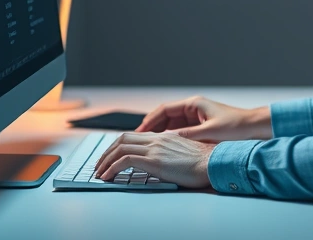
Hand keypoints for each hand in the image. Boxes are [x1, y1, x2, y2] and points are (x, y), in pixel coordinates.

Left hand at [92, 132, 214, 187]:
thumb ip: (169, 152)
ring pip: (120, 148)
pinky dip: (112, 168)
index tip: (110, 157)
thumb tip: (161, 161)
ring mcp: (154, 149)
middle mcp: (156, 139)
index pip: (133, 136)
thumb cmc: (203, 162)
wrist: (213, 163)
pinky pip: (125, 161)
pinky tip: (107, 177)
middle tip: (100, 164)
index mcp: (163, 137)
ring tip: (99, 172)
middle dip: (107, 152)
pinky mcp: (154, 161)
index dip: (118, 145)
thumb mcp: (183, 153)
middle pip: (122, 139)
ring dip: (105, 160)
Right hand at [135, 95, 271, 141]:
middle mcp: (193, 109)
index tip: (137, 132)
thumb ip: (186, 136)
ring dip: (160, 135)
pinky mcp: (202, 127)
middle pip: (165, 117)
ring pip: (172, 125)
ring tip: (147, 147)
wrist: (256, 128)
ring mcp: (197, 118)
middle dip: (151, 128)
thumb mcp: (209, 133)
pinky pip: (181, 132)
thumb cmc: (236, 128)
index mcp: (194, 105)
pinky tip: (165, 149)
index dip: (149, 121)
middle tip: (137, 141)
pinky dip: (171, 139)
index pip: (164, 110)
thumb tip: (165, 141)